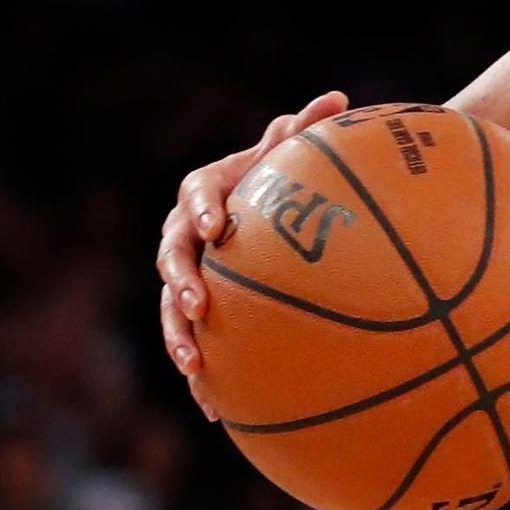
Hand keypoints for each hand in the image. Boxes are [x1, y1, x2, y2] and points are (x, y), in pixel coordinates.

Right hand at [158, 90, 346, 415]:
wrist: (268, 214)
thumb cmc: (285, 182)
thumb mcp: (296, 155)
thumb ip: (308, 130)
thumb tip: (338, 97)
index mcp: (206, 192)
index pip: (196, 193)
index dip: (201, 207)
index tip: (215, 223)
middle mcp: (185, 234)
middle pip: (171, 257)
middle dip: (180, 282)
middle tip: (196, 303)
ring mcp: (186, 277)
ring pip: (171, 309)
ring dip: (180, 337)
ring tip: (195, 366)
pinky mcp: (198, 315)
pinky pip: (194, 345)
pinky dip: (203, 378)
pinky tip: (217, 412)